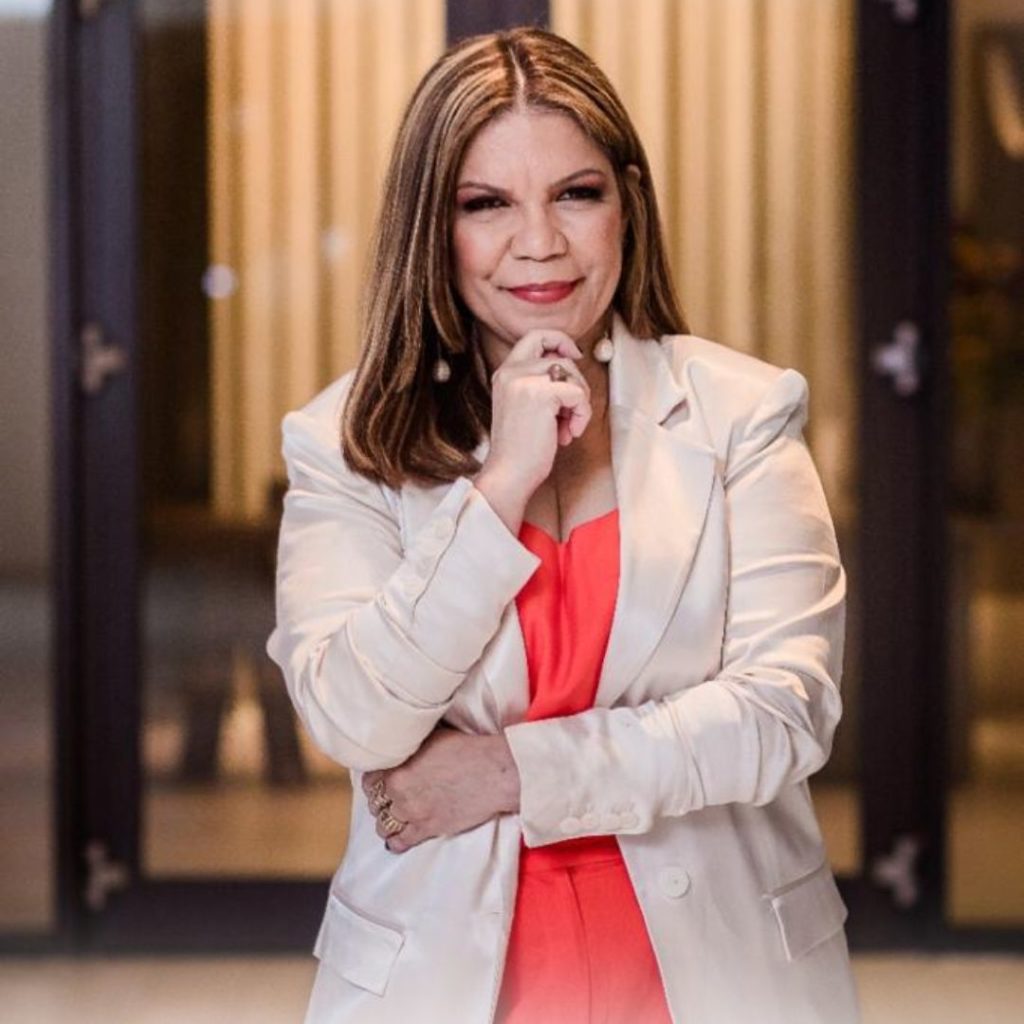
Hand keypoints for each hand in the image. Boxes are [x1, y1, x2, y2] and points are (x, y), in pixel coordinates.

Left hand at [361, 724, 520, 853]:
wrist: (493, 772)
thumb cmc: (468, 749)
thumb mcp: (432, 737)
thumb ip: (411, 744)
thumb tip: (404, 741)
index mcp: (398, 767)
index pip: (369, 778)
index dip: (376, 778)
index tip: (381, 779)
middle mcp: (399, 792)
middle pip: (375, 801)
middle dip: (381, 799)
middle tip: (389, 796)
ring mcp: (413, 813)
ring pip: (383, 824)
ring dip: (387, 819)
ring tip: (394, 815)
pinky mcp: (427, 829)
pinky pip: (400, 842)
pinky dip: (395, 841)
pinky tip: (397, 837)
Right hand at [481, 328, 592, 498]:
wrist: (509, 474)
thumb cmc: (521, 449)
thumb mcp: (526, 406)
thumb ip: (541, 383)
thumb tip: (571, 364)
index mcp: (505, 373)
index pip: (535, 336)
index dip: (560, 341)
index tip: (573, 357)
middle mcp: (511, 371)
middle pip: (559, 352)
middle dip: (576, 378)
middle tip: (573, 408)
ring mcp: (524, 380)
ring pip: (571, 373)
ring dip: (579, 401)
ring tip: (567, 427)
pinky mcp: (541, 394)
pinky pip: (578, 393)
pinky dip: (582, 414)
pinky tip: (569, 434)